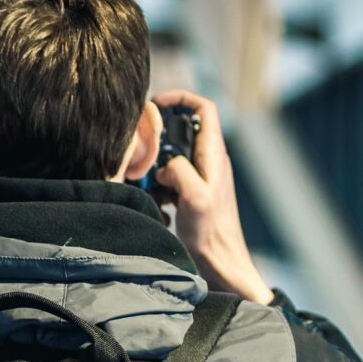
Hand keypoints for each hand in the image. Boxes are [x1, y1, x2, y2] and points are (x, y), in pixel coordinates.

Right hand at [152, 90, 273, 304]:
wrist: (220, 263)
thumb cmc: (212, 234)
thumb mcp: (195, 198)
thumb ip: (180, 170)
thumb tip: (165, 164)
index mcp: (214, 155)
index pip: (203, 108)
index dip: (181, 98)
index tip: (156, 104)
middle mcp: (209, 161)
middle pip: (182, 130)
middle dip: (159, 138)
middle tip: (142, 151)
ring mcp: (201, 177)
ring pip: (172, 156)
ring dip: (156, 166)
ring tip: (147, 183)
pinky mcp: (192, 193)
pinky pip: (171, 179)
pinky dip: (159, 186)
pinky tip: (156, 204)